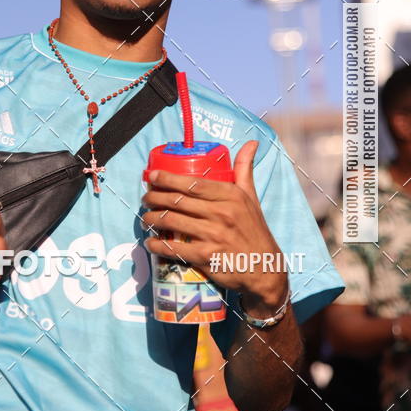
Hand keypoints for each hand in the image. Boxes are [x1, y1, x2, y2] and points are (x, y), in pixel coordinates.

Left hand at [141, 140, 288, 313]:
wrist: (264, 268)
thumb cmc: (254, 230)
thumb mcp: (251, 197)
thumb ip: (245, 170)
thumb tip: (251, 142)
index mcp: (231, 196)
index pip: (193, 183)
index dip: (168, 178)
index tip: (152, 176)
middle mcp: (222, 213)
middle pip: (178, 201)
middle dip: (155, 198)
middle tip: (145, 198)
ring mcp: (214, 236)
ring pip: (172, 222)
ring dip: (152, 219)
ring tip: (145, 218)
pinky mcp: (207, 257)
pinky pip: (175, 249)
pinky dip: (158, 245)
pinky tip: (150, 242)